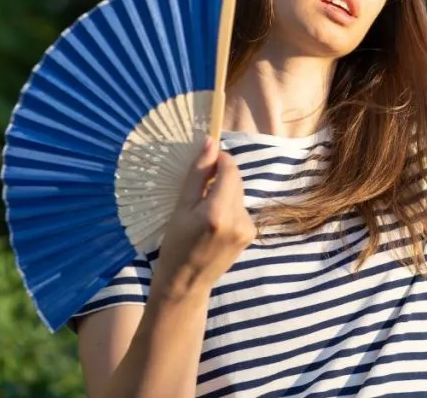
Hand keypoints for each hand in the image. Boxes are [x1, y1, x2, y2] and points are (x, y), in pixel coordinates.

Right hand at [150, 138, 254, 301]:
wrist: (186, 285)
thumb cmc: (175, 246)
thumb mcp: (180, 208)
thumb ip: (197, 175)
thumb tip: (211, 142)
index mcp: (218, 212)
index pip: (230, 170)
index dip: (220, 160)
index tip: (206, 161)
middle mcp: (239, 220)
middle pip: (236, 181)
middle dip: (220, 177)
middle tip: (198, 189)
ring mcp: (248, 228)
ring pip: (238, 194)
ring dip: (224, 193)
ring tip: (203, 211)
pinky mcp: (250, 234)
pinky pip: (240, 209)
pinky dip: (228, 208)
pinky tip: (213, 224)